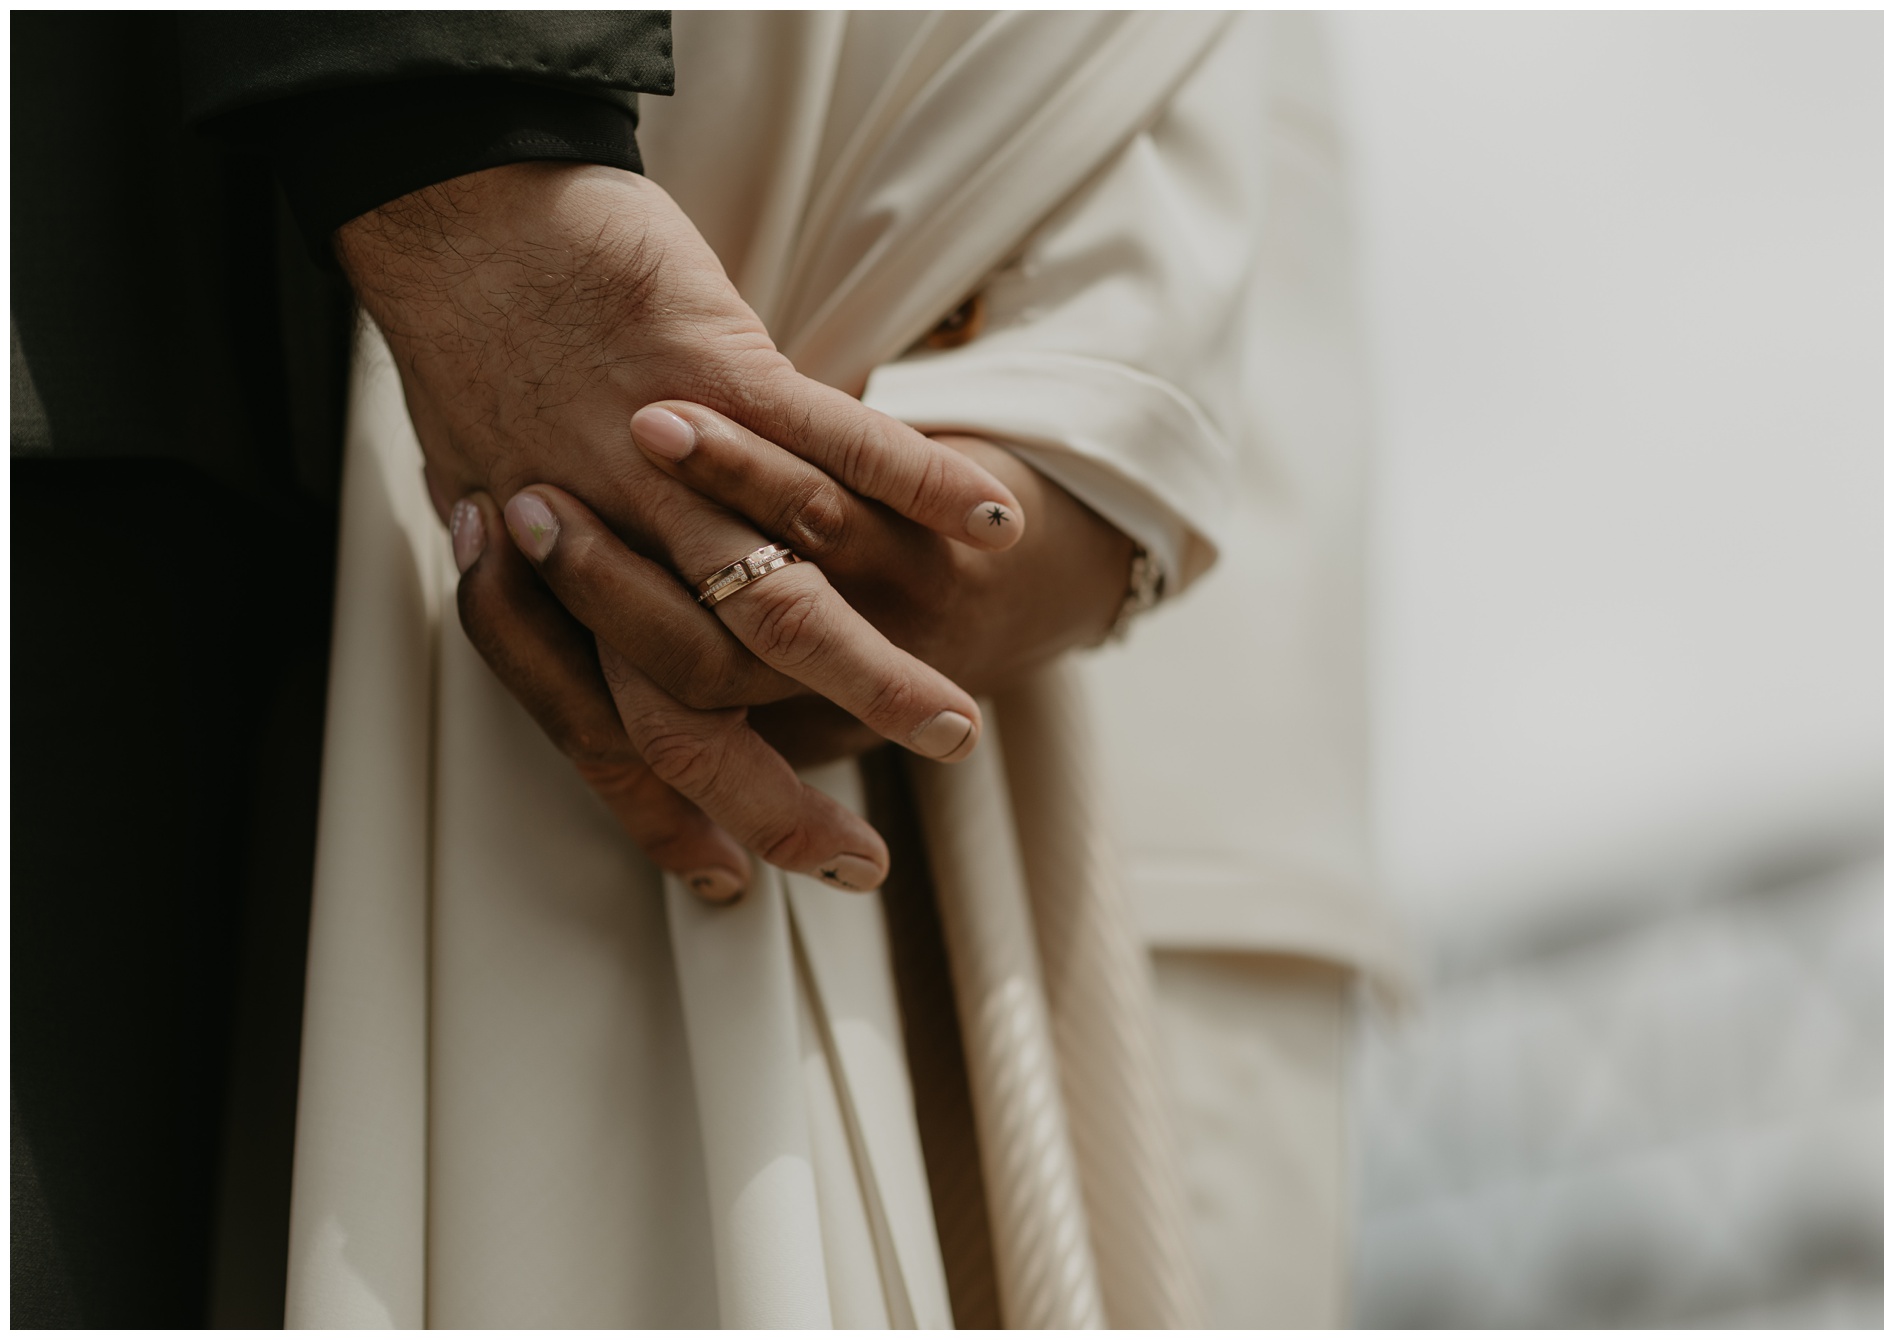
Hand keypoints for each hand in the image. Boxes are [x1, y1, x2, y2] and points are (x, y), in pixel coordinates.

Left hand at [337, 162, 1033, 891]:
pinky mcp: (727, 370)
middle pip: (711, 702)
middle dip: (788, 800)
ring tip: (951, 727)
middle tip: (859, 864)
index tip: (729, 884)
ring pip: (788, 600)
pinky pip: (839, 442)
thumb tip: (581, 665)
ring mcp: (668, 468)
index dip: (669, 819)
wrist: (458, 216)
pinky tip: (987, 524)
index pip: (612, 732)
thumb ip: (536, 591)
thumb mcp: (482, 494)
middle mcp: (605, 543)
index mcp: (542, 582)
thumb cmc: (466, 358)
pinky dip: (923, 483)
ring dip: (880, 674)